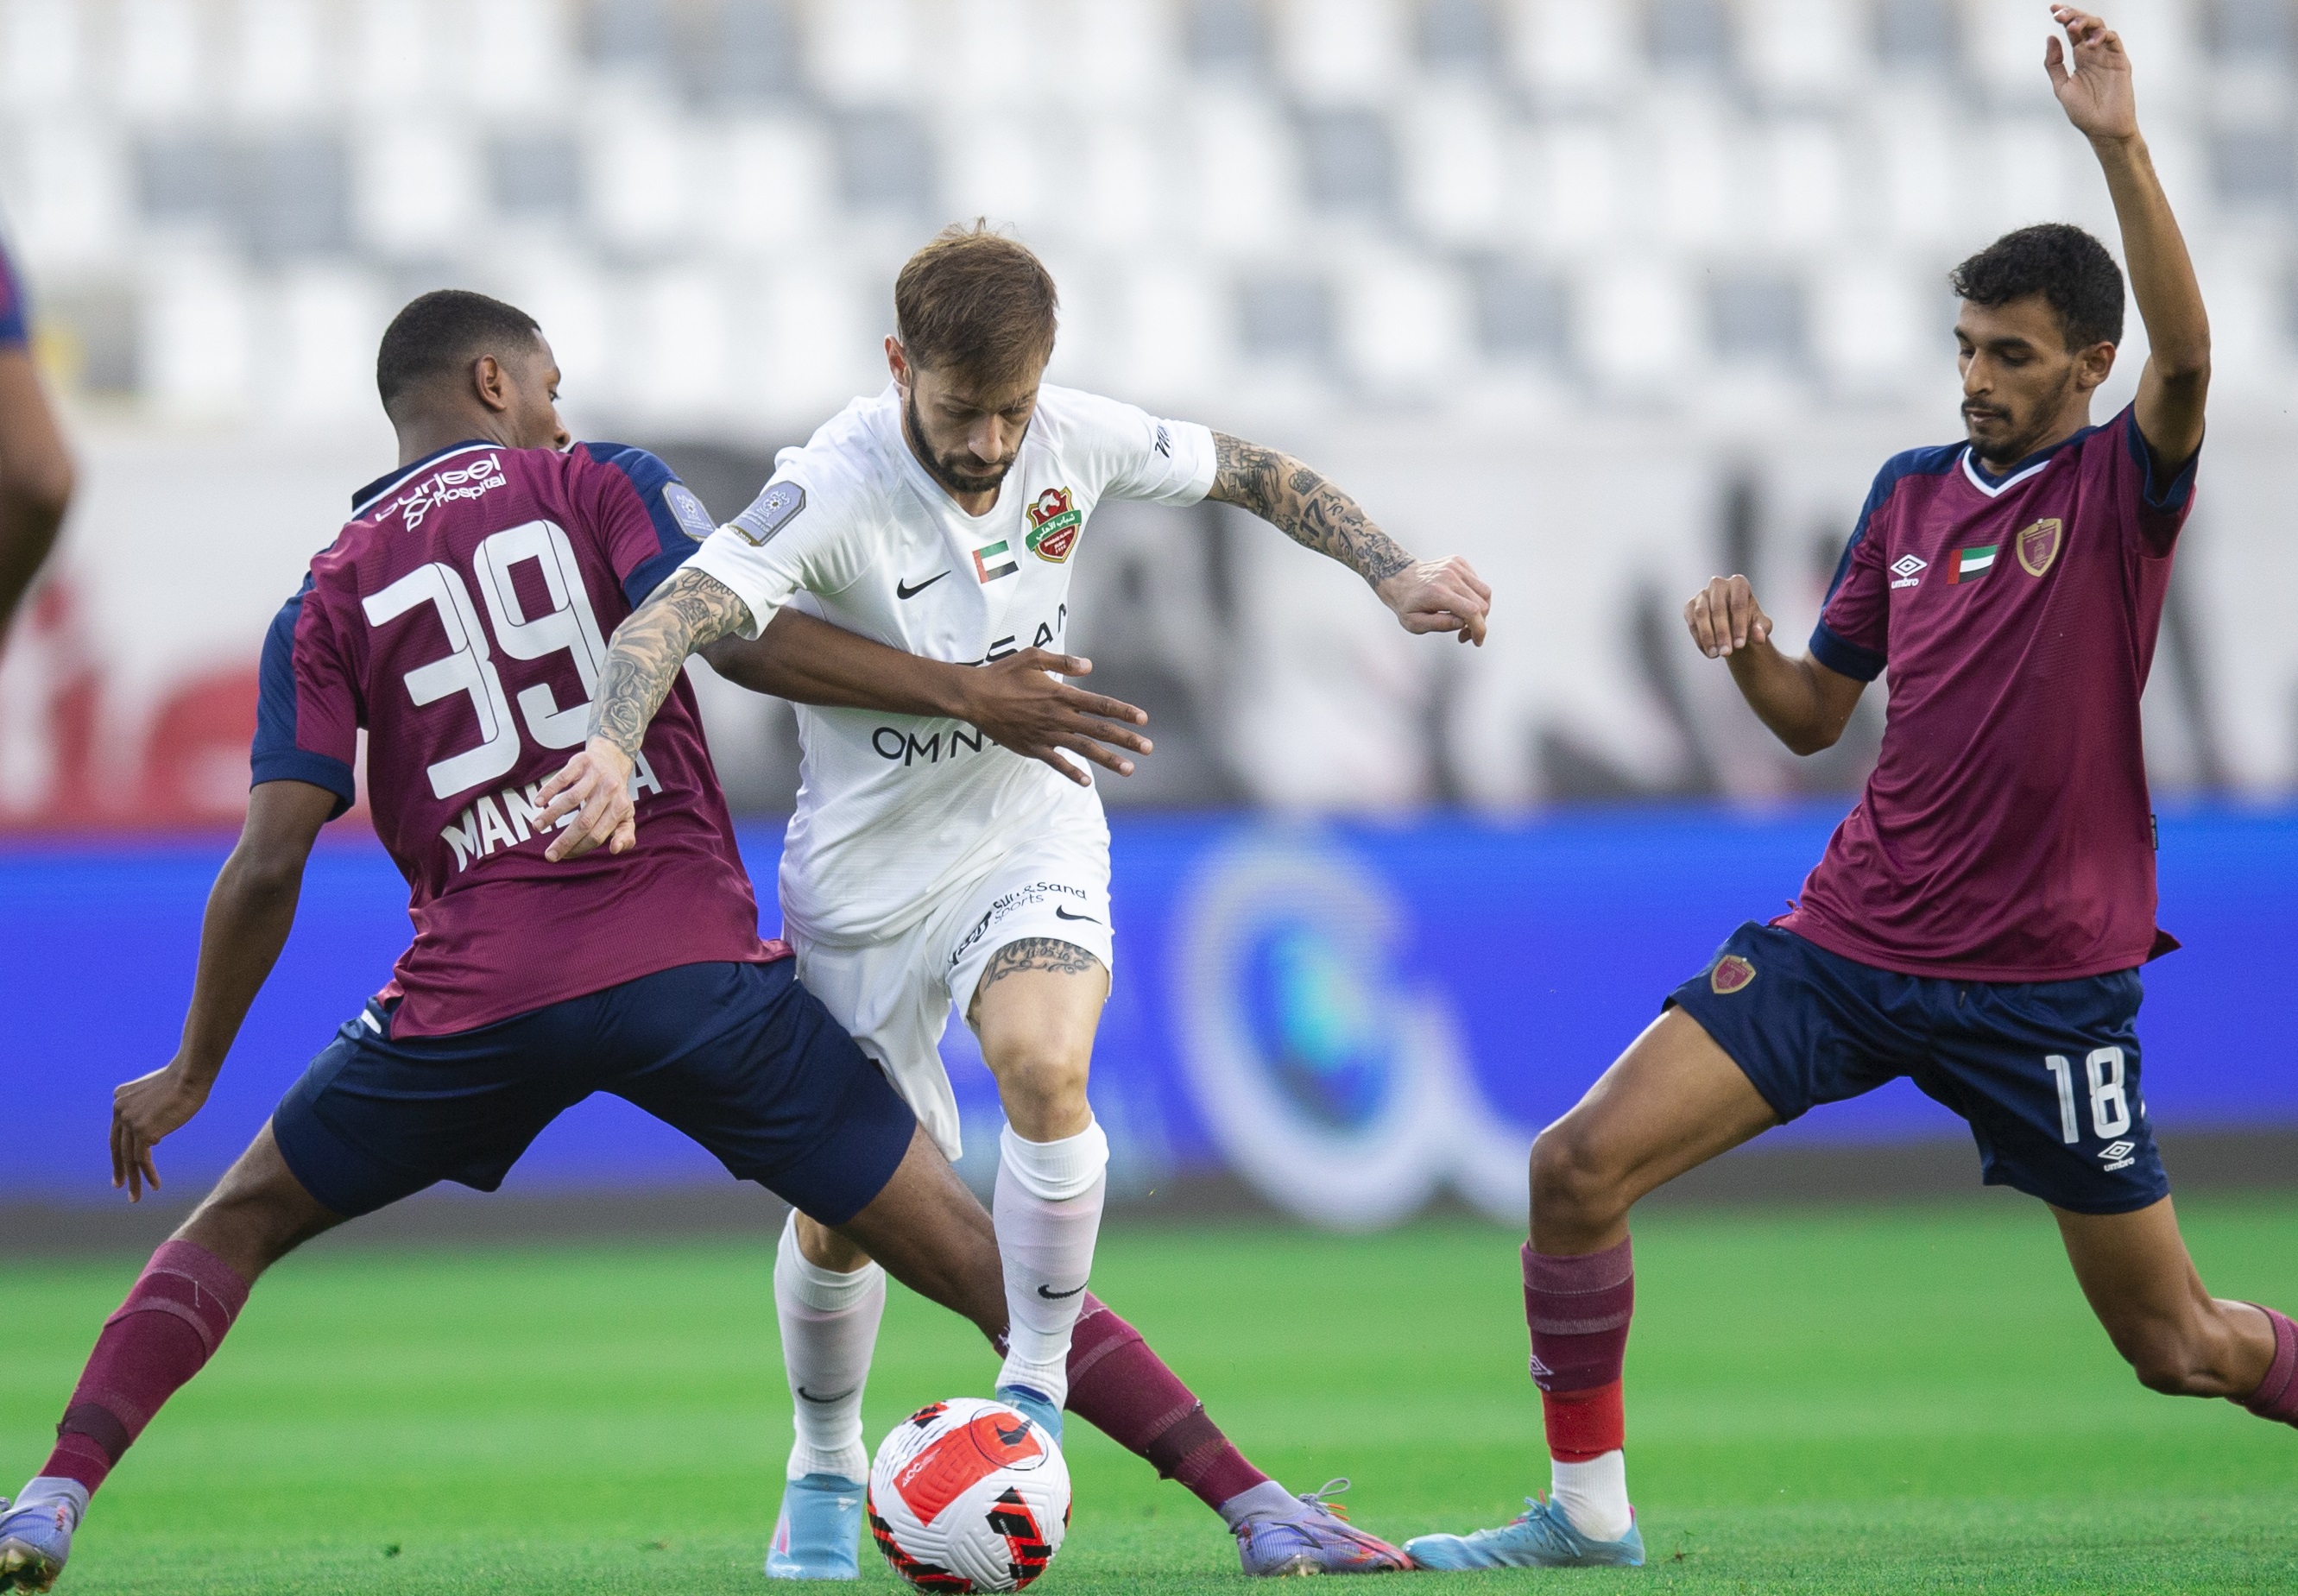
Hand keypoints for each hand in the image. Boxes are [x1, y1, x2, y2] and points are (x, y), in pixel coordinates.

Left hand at [112, 1061, 212, 1202]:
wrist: (190, 1075)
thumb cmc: (184, 1082)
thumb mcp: (157, 1094)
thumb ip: (148, 1112)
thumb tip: (151, 1139)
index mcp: (119, 1099)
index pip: (118, 1131)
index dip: (119, 1151)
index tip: (122, 1165)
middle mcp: (119, 1109)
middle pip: (117, 1147)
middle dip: (119, 1169)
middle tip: (118, 1186)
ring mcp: (129, 1120)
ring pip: (128, 1157)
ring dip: (133, 1179)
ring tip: (136, 1197)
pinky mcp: (143, 1131)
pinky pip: (142, 1159)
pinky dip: (148, 1174)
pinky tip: (156, 1185)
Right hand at [536, 736, 636, 861]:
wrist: (613, 759)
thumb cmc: (615, 795)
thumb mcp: (626, 816)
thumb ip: (625, 835)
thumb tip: (615, 849)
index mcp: (621, 808)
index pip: (598, 835)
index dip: (579, 848)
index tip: (562, 856)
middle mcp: (610, 791)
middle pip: (584, 821)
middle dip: (565, 841)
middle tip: (549, 854)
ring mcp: (596, 775)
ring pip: (571, 799)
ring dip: (551, 815)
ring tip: (537, 827)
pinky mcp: (582, 761)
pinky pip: (563, 778)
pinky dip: (549, 791)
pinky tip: (538, 803)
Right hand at [956, 650, 1152, 785]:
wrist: (974, 697)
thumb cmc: (1003, 674)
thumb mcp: (1033, 657)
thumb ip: (1063, 662)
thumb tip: (1089, 666)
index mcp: (1061, 695)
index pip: (1100, 705)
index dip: (1123, 711)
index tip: (1143, 719)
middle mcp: (1058, 717)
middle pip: (1099, 730)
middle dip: (1126, 739)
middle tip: (1149, 748)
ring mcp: (1046, 735)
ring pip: (1083, 749)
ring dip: (1108, 760)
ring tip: (1129, 769)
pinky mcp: (1032, 748)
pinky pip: (1056, 762)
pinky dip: (1072, 773)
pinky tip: (1087, 782)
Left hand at [1375, 555, 1491, 645]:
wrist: (1397, 577)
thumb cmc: (1406, 604)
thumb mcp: (1414, 623)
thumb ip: (1439, 625)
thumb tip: (1462, 623)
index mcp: (1437, 592)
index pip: (1472, 611)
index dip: (1479, 629)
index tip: (1477, 641)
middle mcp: (1449, 576)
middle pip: (1482, 603)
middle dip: (1478, 623)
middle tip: (1464, 634)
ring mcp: (1455, 566)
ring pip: (1485, 592)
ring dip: (1480, 610)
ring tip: (1464, 619)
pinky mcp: (1458, 562)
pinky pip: (1478, 582)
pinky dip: (1474, 596)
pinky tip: (1459, 602)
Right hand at [1685, 575, 1773, 658]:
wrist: (1734, 623)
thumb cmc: (1750, 621)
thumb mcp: (1760, 625)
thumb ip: (1761, 629)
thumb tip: (1759, 637)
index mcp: (1739, 583)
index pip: (1738, 604)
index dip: (1739, 625)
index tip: (1740, 645)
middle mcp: (1718, 584)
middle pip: (1718, 609)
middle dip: (1722, 633)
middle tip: (1726, 653)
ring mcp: (1702, 594)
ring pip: (1701, 614)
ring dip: (1707, 636)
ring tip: (1715, 654)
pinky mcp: (1690, 606)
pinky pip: (1692, 622)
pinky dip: (1699, 639)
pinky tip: (1708, 652)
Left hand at [2048, 8, 2136, 142]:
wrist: (2103, 129)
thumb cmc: (2083, 112)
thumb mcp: (2062, 87)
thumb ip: (2054, 64)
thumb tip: (2050, 37)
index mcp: (2080, 58)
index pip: (2072, 32)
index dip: (2064, 17)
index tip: (2052, 8)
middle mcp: (2094, 53)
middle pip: (2085, 25)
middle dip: (2073, 16)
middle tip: (2060, 15)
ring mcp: (2108, 55)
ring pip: (2100, 28)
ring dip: (2086, 23)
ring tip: (2072, 28)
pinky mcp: (2121, 61)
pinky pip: (2113, 41)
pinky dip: (2102, 37)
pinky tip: (2089, 44)